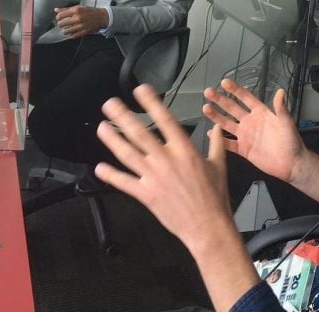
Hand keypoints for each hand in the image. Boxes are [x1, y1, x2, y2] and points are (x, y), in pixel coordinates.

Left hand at [54, 5, 107, 37]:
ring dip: (64, 31)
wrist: (101, 17)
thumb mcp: (78, 7)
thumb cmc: (90, 11)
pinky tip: (72, 32)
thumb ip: (66, 9)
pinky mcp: (83, 32)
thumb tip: (56, 10)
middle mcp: (77, 18)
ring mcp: (80, 26)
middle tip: (62, 24)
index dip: (58, 18)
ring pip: (65, 31)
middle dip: (60, 24)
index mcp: (75, 10)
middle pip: (61, 24)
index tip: (59, 18)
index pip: (60, 16)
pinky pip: (73, 36)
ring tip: (66, 29)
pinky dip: (71, 34)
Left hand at [95, 85, 234, 252]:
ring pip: (128, 155)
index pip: (166, 120)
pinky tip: (100, 167)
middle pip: (140, 134)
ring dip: (112, 140)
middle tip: (110, 104)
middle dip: (123, 117)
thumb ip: (216, 143)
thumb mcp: (219, 165)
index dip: (152, 103)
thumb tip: (216, 127)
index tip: (140, 91)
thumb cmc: (215, 198)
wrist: (208, 227)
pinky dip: (111, 175)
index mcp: (185, 150)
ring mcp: (154, 178)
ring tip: (101, 127)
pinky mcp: (147, 195)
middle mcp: (167, 160)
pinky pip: (124, 182)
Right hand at [202, 79, 306, 183]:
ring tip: (205, 108)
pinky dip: (219, 139)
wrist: (291, 164)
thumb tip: (280, 91)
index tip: (224, 82)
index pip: (246, 98)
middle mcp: (251, 122)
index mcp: (261, 113)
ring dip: (216, 117)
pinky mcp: (243, 149)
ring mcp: (246, 135)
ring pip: (227, 124)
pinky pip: (229, 143)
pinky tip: (210, 133)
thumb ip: (281, 108)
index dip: (235, 90)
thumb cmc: (291, 142)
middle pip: (232, 108)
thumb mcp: (286, 123)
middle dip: (220, 100)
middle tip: (208, 92)